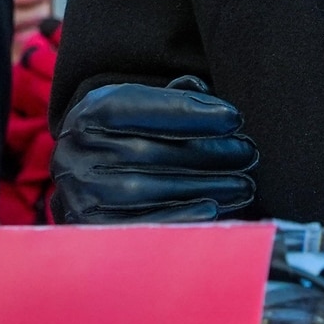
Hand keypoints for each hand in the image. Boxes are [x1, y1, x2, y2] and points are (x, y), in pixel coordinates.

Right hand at [51, 79, 259, 223]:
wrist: (92, 184)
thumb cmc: (132, 140)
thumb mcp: (143, 110)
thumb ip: (172, 98)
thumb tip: (203, 93)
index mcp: (88, 114)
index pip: (136, 107)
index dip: (188, 112)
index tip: (233, 118)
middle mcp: (76, 152)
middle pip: (147, 151)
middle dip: (206, 153)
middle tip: (248, 154)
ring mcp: (79, 194)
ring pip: (145, 189)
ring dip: (202, 186)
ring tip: (242, 184)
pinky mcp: (91, 230)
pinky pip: (138, 225)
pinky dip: (178, 217)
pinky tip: (212, 209)